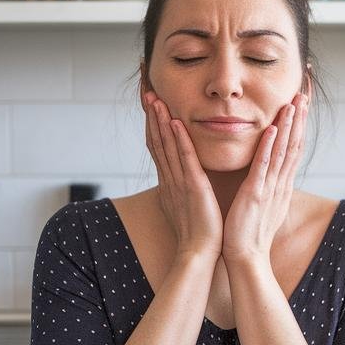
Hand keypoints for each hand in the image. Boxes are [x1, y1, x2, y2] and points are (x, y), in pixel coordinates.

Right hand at [142, 91, 221, 258]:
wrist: (198, 252)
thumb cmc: (196, 231)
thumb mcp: (184, 203)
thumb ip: (181, 187)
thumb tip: (177, 177)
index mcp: (169, 181)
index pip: (158, 146)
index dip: (153, 123)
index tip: (151, 103)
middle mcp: (169, 178)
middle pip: (156, 140)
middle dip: (151, 115)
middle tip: (146, 91)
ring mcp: (178, 182)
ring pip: (166, 146)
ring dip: (160, 121)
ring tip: (155, 98)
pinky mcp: (192, 187)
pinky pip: (184, 158)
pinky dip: (178, 139)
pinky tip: (175, 121)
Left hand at [222, 92, 308, 263]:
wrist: (246, 258)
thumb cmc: (250, 232)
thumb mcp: (265, 203)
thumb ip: (269, 185)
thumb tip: (273, 172)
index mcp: (282, 184)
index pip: (294, 148)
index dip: (300, 124)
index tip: (303, 102)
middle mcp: (281, 183)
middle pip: (295, 144)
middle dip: (301, 117)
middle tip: (306, 91)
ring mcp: (270, 189)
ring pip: (283, 152)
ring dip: (289, 126)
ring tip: (294, 102)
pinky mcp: (255, 195)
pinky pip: (264, 168)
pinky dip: (269, 148)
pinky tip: (272, 130)